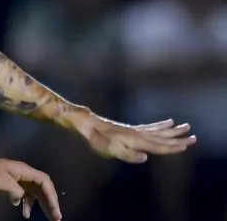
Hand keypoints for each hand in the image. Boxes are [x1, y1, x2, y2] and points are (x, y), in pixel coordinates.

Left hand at [0, 154, 61, 220]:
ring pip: (35, 192)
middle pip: (42, 188)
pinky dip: (27, 204)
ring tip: (49, 218)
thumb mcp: (2, 183)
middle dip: (50, 202)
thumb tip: (20, 200)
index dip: (51, 196)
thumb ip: (16, 192)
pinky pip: (25, 195)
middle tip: (56, 218)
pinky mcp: (11, 184)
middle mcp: (24, 174)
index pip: (44, 182)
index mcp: (24, 171)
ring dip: (42, 205)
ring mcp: (18, 179)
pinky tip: (25, 214)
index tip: (54, 210)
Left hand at [79, 116, 196, 162]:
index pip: (158, 146)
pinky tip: (167, 122)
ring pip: (158, 130)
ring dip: (172, 130)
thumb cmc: (98, 139)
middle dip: (178, 137)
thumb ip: (128, 155)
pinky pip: (150, 126)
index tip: (187, 145)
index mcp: (136, 141)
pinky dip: (161, 125)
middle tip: (194, 136)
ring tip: (184, 125)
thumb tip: (145, 158)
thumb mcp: (111, 150)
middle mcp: (138, 134)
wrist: (87, 125)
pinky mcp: (130, 129)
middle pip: (162, 137)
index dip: (172, 147)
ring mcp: (135, 130)